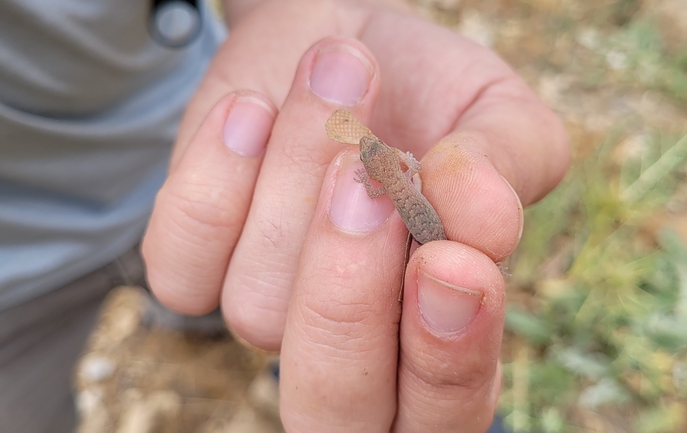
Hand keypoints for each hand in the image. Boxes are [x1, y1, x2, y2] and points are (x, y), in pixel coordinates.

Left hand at [141, 0, 567, 430]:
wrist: (344, 36)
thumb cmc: (433, 94)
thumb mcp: (500, 116)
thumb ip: (507, 169)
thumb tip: (485, 225)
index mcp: (441, 335)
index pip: (443, 414)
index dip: (445, 361)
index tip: (452, 259)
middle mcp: (350, 346)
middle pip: (330, 410)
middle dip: (346, 300)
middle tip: (371, 184)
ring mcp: (267, 311)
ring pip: (258, 309)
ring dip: (296, 176)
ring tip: (341, 78)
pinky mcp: (193, 266)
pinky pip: (179, 264)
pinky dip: (216, 174)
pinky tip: (255, 110)